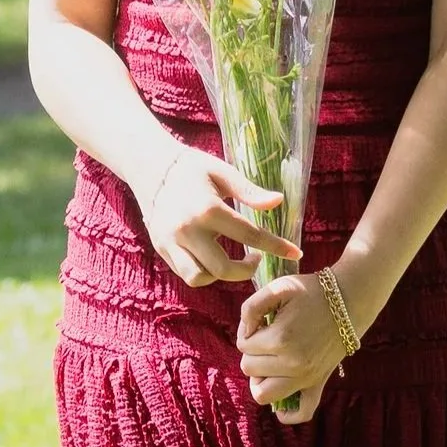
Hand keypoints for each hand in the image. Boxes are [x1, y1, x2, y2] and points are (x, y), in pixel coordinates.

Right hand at [137, 145, 300, 287]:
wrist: (150, 167)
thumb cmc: (192, 167)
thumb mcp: (222, 172)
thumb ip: (249, 192)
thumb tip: (278, 202)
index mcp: (208, 208)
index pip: (249, 235)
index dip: (275, 246)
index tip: (296, 254)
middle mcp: (188, 230)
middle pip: (222, 269)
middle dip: (245, 270)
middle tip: (255, 257)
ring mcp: (171, 242)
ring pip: (199, 278)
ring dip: (219, 275)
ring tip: (230, 259)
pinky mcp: (161, 248)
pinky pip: (185, 272)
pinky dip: (202, 271)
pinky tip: (211, 255)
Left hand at [236, 274, 352, 422]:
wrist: (348, 300)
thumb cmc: (312, 290)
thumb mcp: (279, 286)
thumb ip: (252, 306)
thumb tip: (245, 331)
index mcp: (280, 338)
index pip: (243, 345)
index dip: (247, 330)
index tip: (260, 321)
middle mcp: (292, 363)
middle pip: (250, 368)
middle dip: (252, 351)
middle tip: (266, 336)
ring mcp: (305, 377)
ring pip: (263, 395)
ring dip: (260, 379)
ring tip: (268, 362)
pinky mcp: (318, 384)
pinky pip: (301, 412)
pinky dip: (287, 414)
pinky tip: (281, 401)